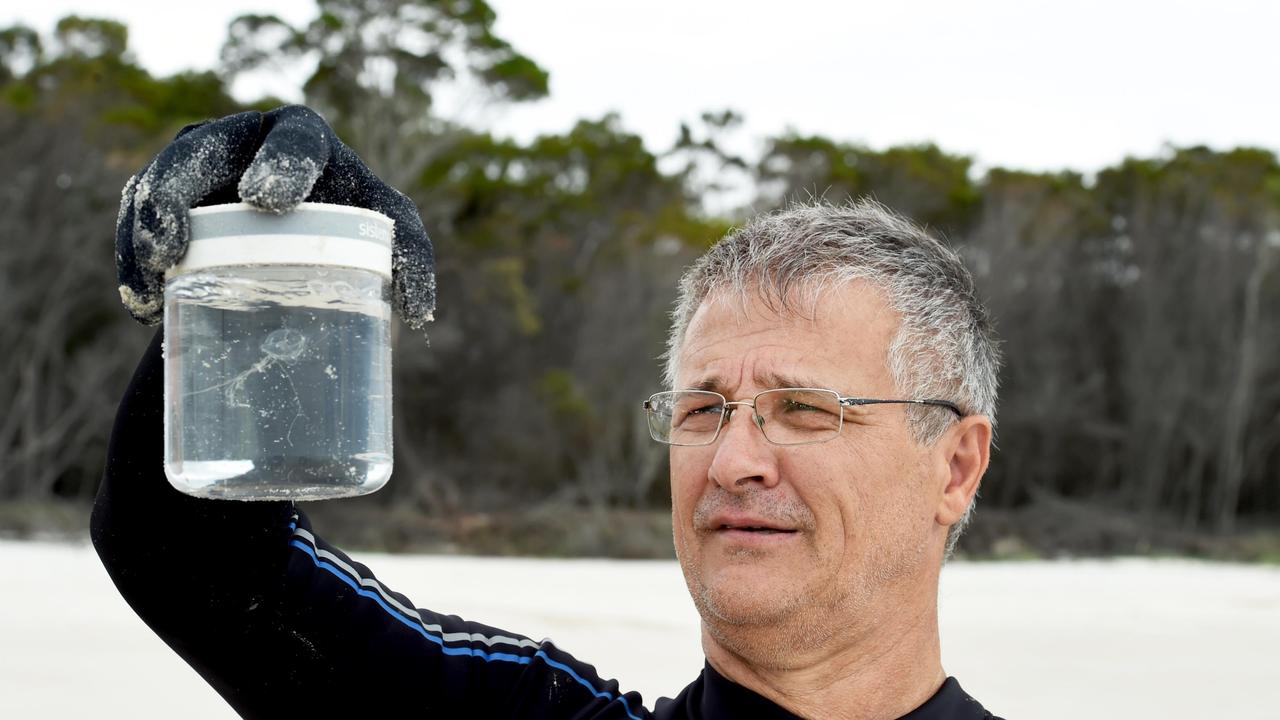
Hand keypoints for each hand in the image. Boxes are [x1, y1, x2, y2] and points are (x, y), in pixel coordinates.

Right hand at [115, 105, 434, 328]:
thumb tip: (418, 314)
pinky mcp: (156, 191)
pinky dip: (132, 257)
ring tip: (157, 276)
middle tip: (179, 243)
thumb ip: (409, 258)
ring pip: (156, 184)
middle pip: (199, 151)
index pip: (295, 139)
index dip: (281, 163)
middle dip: (182, 192)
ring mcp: (192, 161)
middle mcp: (240, 137)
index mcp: (304, 139)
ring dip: (147, 232)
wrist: (287, 236)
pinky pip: (133, 215)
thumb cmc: (345, 226)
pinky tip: (145, 300)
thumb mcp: (382, 234)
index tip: (268, 200)